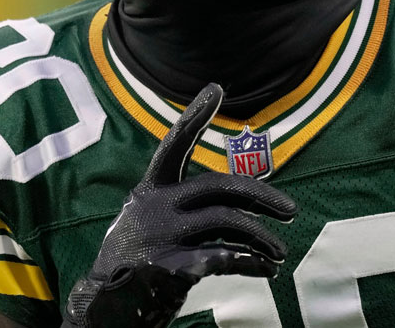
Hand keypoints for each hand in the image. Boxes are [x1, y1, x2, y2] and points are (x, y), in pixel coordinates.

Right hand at [63, 83, 297, 327]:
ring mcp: (159, 237)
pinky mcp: (168, 269)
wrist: (103, 309)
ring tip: (280, 253)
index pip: (173, 146)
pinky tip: (266, 269)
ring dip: (262, 238)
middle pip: (218, 186)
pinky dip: (251, 262)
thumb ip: (186, 206)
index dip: (194, 117)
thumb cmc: (137, 261)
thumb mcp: (150, 222)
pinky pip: (223, 257)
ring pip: (227, 222)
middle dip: (262, 196)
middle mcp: (153, 207)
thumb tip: (247, 202)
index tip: (216, 88)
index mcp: (150, 191)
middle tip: (291, 210)